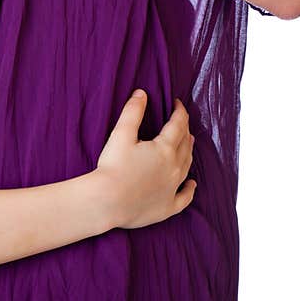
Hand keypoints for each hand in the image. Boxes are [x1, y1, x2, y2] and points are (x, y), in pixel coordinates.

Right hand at [95, 90, 195, 229]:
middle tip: (181, 122)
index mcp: (164, 149)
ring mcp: (172, 188)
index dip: (179, 112)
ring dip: (188, 152)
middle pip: (185, 144)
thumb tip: (142, 93)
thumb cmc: (112, 168)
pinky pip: (184, 197)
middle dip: (184, 130)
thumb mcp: (121, 135)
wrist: (107, 201)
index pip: (178, 125)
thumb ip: (132, 112)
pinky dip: (190, 189)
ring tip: (188, 143)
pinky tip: (192, 184)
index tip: (177, 104)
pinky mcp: (167, 207)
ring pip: (187, 166)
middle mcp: (174, 168)